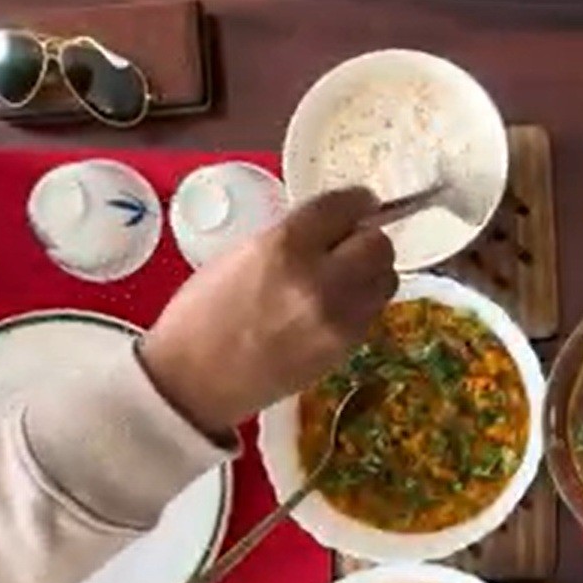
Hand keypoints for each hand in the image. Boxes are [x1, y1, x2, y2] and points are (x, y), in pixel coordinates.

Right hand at [140, 187, 396, 435]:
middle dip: (366, 239)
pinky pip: (373, 312)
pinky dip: (362, 303)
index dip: (356, 202)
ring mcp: (339, 318)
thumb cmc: (204, 313)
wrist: (195, 380)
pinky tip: (335, 306)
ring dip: (370, 273)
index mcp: (285, 245)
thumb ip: (293, 235)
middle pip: (378, 244)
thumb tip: (334, 227)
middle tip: (349, 245)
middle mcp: (321, 280)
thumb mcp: (242, 253)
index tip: (359, 203)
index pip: (344, 207)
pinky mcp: (347, 348)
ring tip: (344, 277)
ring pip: (386, 279)